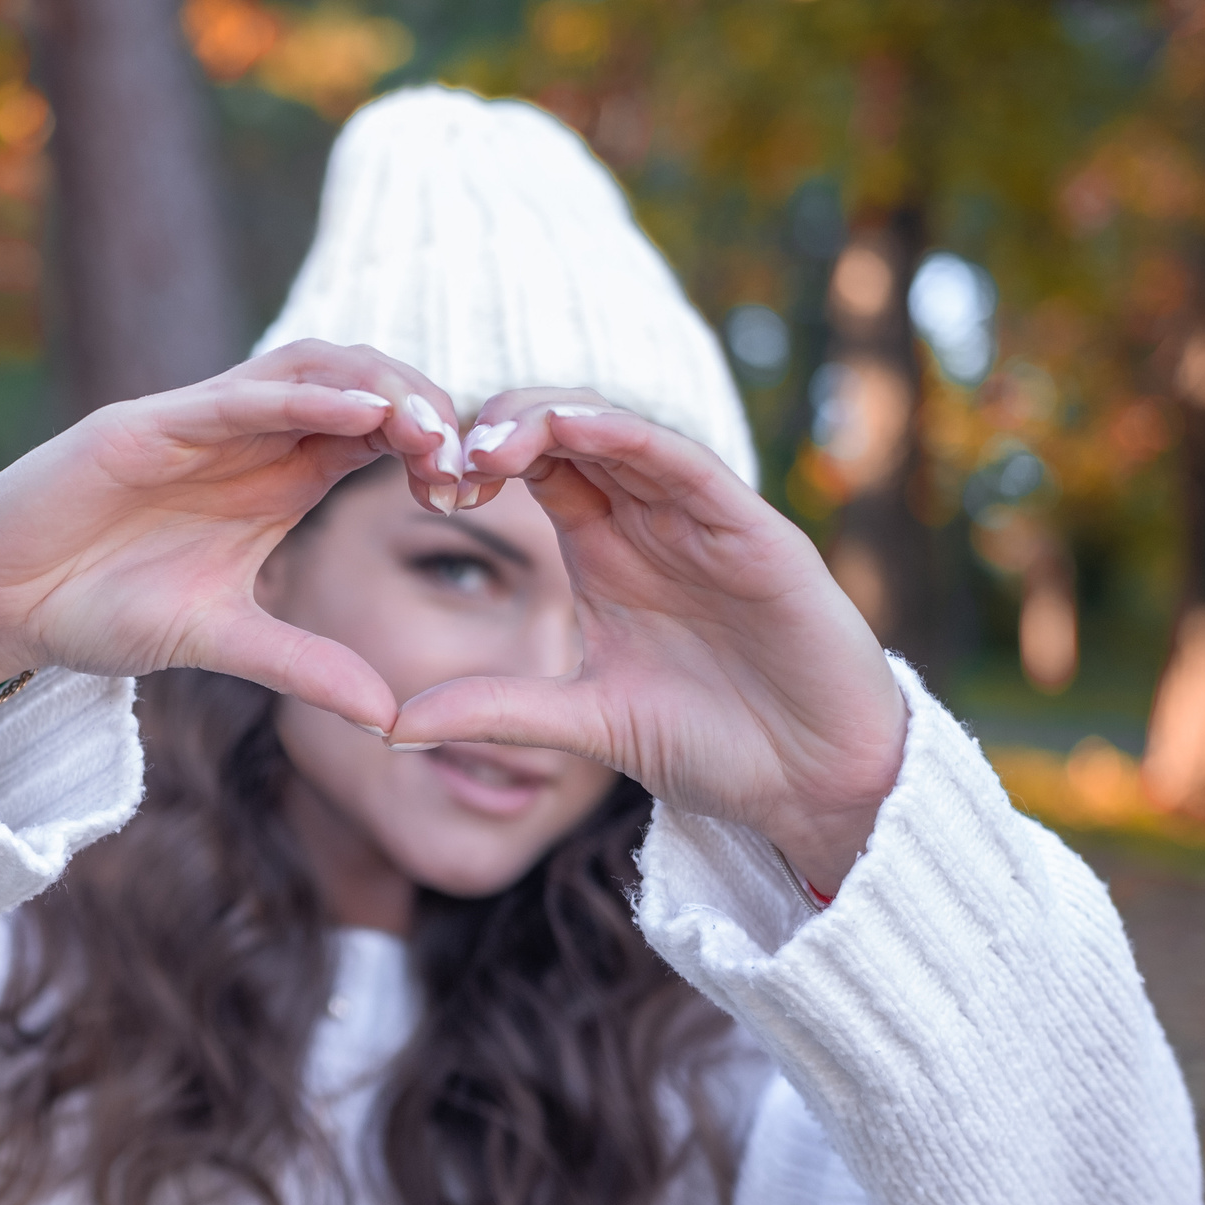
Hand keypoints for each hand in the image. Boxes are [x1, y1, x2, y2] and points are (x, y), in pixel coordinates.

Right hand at [0, 341, 463, 734]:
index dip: (431, 444)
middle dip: (421, 405)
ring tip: (428, 425)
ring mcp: (196, 424)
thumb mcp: (221, 643)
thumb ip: (305, 666)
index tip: (474, 488)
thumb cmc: (98, 609)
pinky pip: (236, 397)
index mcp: (274, 478)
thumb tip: (392, 719)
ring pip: (307, 368)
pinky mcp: (144, 425)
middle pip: (357, 384)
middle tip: (470, 455)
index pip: (374, 433)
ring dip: (375, 387)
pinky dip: (300, 396)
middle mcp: (245, 438)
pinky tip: (355, 411)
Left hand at [386, 389, 906, 893]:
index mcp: (603, 551)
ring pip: (620, 432)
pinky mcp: (754, 531)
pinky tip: (579, 427)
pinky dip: (632, 437)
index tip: (424, 484)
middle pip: (568, 432)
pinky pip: (687, 463)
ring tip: (490, 435)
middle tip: (442, 451)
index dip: (475, 460)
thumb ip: (495, 710)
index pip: (533, 469)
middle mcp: (649, 520)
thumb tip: (392, 724)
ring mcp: (702, 518)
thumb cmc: (712, 746)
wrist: (811, 784)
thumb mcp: (583, 723)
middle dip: (501, 426)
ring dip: (553, 419)